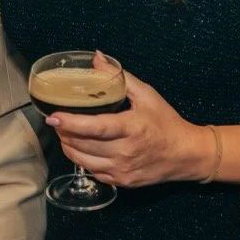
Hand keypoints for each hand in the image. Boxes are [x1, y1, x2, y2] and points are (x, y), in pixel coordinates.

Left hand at [47, 71, 213, 187]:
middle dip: (64, 131)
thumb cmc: (166, 122)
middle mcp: (125, 152)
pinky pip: (92, 171)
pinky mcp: (121, 182)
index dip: (71, 122)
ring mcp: (122, 170)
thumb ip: (119, 77)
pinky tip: (79, 147)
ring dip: (68, 146)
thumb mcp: (147, 95)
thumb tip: (97, 58)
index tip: (53, 116)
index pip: (96, 127)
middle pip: (83, 144)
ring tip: (63, 131)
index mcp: (132, 128)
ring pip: (83, 160)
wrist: (186, 155)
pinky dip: (81, 159)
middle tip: (56, 119)